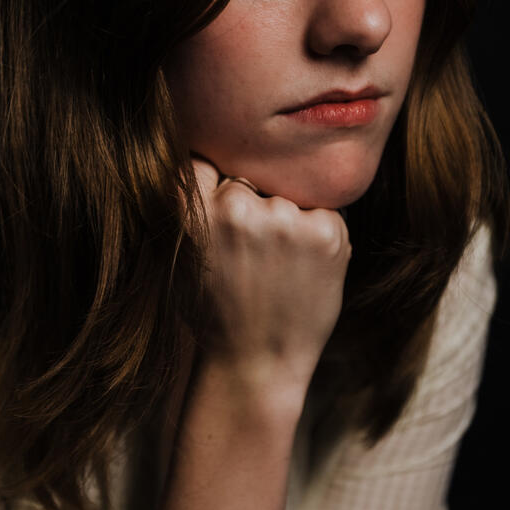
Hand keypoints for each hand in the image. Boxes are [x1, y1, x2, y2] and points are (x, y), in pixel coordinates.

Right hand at [188, 155, 351, 404]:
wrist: (256, 364)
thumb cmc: (215, 309)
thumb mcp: (183, 251)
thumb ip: (191, 199)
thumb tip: (206, 144)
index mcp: (193, 210)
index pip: (208, 159)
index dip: (217, 183)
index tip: (222, 212)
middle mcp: (238, 208)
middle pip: (253, 175)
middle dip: (256, 201)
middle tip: (253, 254)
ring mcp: (286, 219)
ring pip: (289, 192)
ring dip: (289, 217)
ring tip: (277, 266)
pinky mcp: (327, 232)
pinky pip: (323, 210)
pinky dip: (318, 233)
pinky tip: (301, 269)